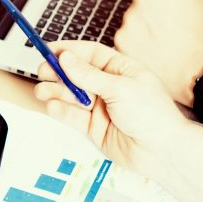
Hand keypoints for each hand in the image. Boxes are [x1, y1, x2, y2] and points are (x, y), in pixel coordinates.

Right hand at [34, 43, 188, 174]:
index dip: (70, 51)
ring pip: (71, 95)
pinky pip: (72, 115)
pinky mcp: (93, 127)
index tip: (50, 50)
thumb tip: (66, 58)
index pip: (90, 54)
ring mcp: (100, 107)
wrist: (160, 151)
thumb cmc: (152, 115)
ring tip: (42, 90)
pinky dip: (61, 110)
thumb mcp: (120, 88)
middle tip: (43, 71)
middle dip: (58, 72)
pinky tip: (53, 106)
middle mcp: (109, 86)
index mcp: (121, 69)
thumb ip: (89, 75)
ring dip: (55, 91)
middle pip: (77, 74)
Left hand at [115, 0, 202, 106]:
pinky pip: (124, 39)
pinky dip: (133, 45)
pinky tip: (151, 51)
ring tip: (160, 42)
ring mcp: (129, 18)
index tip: (161, 7)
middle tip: (164, 28)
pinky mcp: (121, 38)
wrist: (196, 70)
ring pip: (131, 21)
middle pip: (140, 1)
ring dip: (140, 29)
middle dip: (149, 13)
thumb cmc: (202, 39)